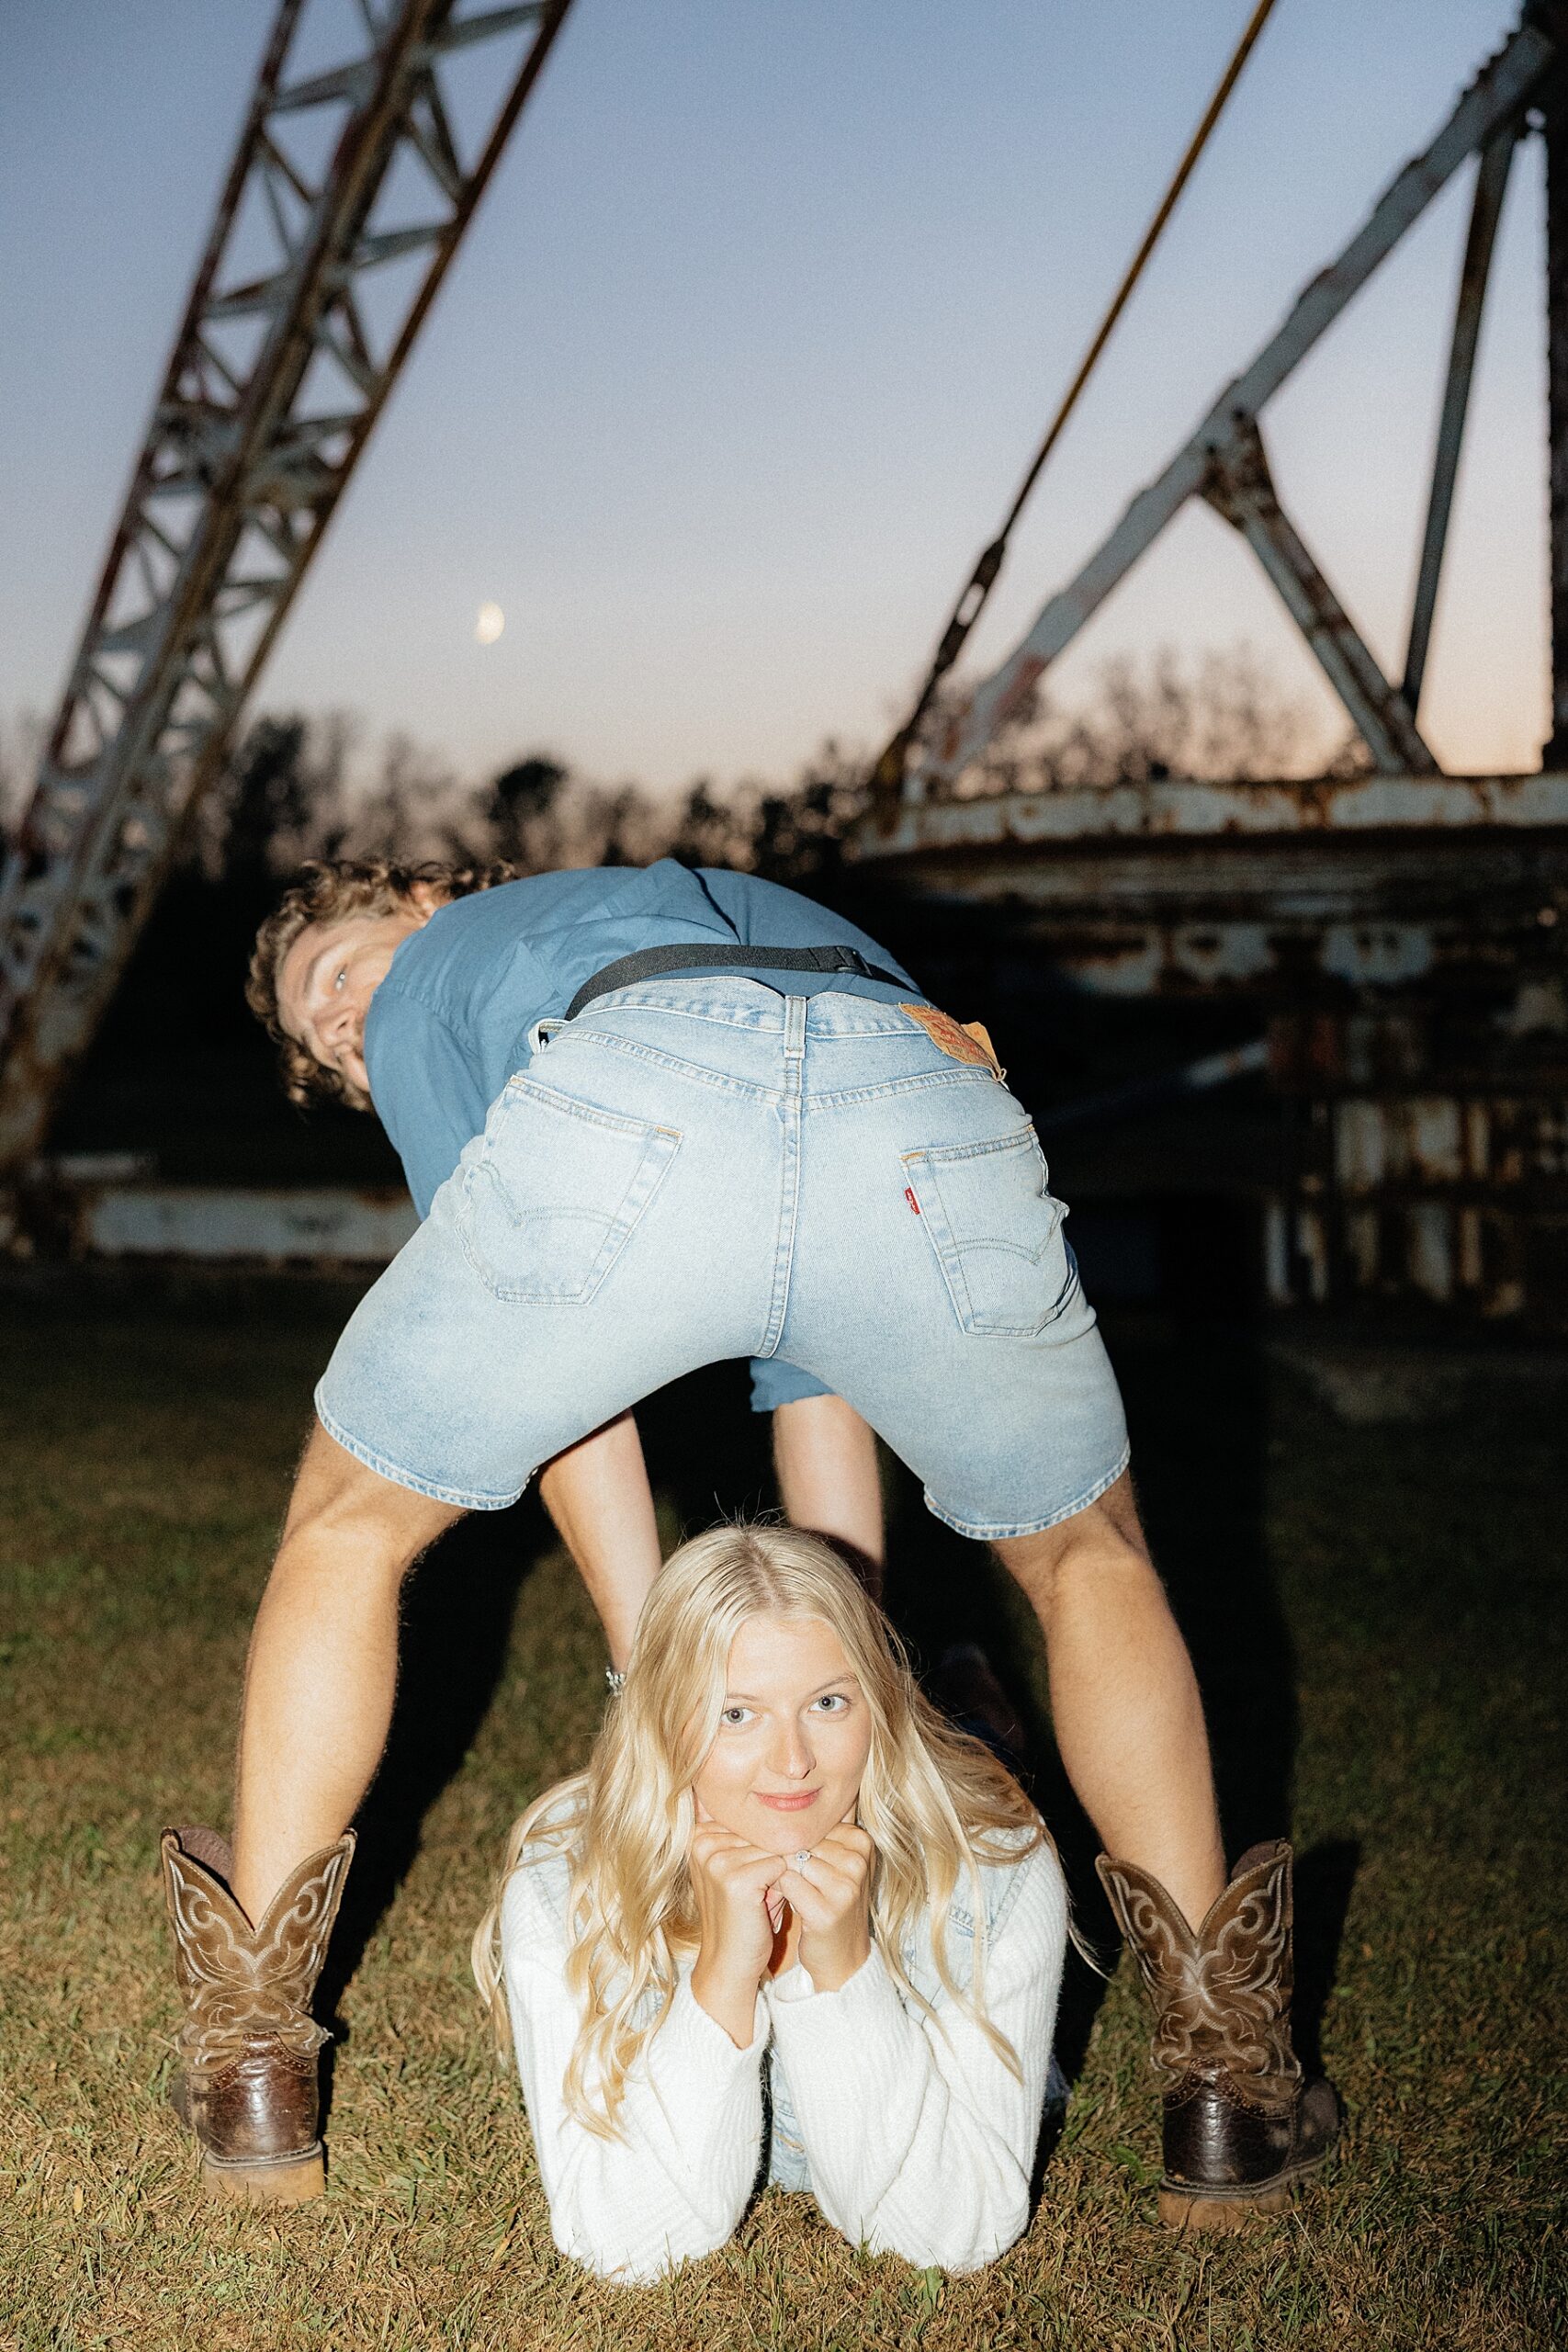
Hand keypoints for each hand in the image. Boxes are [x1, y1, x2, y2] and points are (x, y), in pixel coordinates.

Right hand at [687, 1815, 784, 2047]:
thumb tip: (792, 1804)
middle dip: (773, 1858)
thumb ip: (753, 1839)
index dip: (766, 1844)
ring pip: (773, 1848)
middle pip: (763, 1832)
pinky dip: (783, 1884)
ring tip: (762, 1899)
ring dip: (779, 1872)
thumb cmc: (742, 1915)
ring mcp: (716, 1860)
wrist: (729, 1963)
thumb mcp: (742, 1869)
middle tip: (761, 1890)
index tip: (760, 1872)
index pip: (752, 1820)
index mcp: (699, 1835)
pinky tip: (766, 1905)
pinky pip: (779, 1865)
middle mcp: (702, 1842)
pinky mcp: (735, 1879)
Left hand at [774, 1822, 872, 1992]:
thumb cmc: (833, 1902)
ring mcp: (845, 1887)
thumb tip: (804, 1788)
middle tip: (782, 1872)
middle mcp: (857, 1861)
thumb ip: (826, 1827)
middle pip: (800, 1840)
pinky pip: (788, 1883)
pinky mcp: (828, 1911)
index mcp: (861, 1841)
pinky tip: (785, 1900)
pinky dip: (780, 1890)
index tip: (789, 1853)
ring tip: (786, 1887)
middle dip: (784, 1854)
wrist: (844, 1957)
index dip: (793, 1838)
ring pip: (791, 1860)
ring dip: (780, 1873)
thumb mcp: (839, 1861)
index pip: (811, 1823)